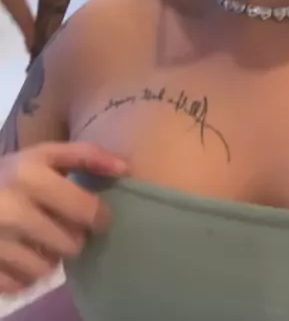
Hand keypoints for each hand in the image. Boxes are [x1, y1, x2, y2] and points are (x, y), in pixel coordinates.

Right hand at [0, 142, 128, 294]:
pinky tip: (21, 253)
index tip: (96, 215)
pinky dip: (26, 273)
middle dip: (72, 236)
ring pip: (48, 268)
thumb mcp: (45, 155)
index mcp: (31, 175)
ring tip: (40, 240)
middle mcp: (13, 209)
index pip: (87, 211)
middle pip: (71, 245)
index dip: (99, 216)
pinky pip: (23, 283)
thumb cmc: (12, 174)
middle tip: (61, 225)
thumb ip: (86, 156)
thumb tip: (126, 168)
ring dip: (49, 257)